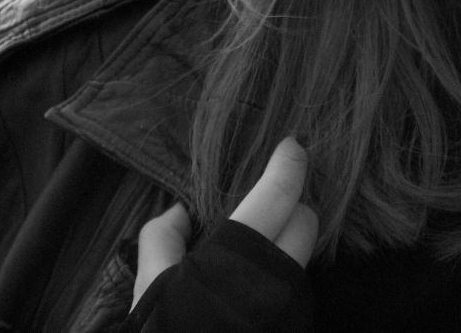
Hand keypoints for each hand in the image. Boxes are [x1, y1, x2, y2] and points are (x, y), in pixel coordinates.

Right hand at [132, 136, 319, 308]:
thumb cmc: (171, 332)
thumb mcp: (153, 285)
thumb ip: (161, 239)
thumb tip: (179, 211)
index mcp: (241, 254)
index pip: (281, 194)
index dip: (291, 164)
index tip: (292, 147)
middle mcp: (276, 277)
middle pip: (307, 221)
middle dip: (295, 204)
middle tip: (273, 199)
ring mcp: (291, 306)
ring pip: (306, 257)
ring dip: (291, 243)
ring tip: (266, 239)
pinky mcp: (296, 326)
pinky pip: (298, 288)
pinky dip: (285, 275)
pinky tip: (262, 279)